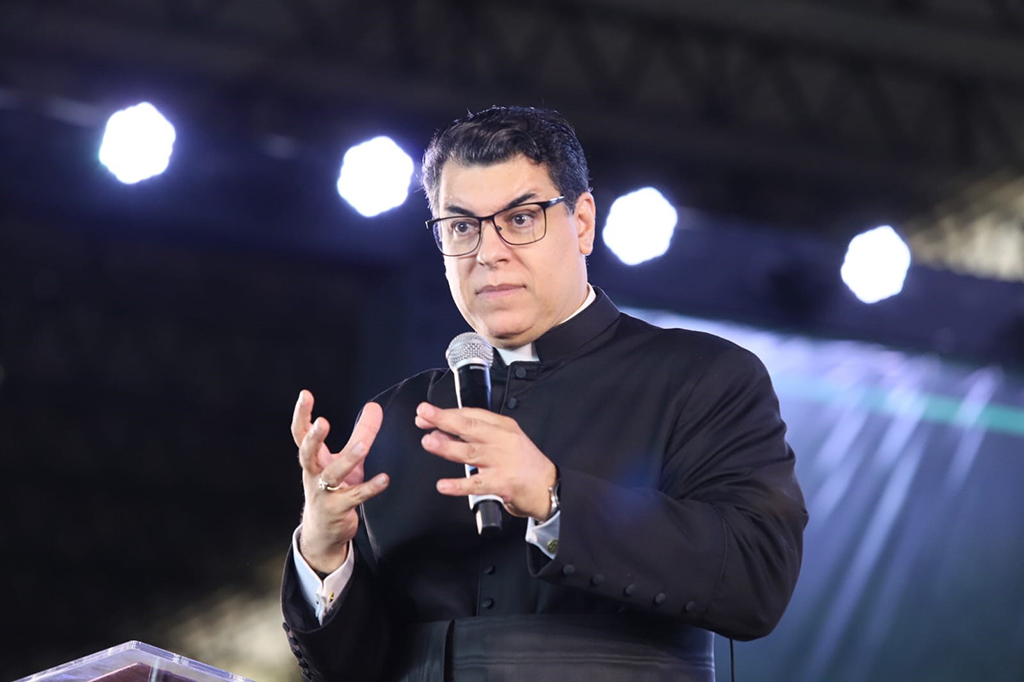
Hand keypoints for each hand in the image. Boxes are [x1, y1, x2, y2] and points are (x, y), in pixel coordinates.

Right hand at [292, 390, 388, 573]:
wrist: (323, 531)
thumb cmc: (334, 489)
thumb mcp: (346, 459)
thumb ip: (361, 433)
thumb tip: (374, 406)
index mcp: (312, 459)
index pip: (301, 434)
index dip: (302, 414)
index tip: (305, 394)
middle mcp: (313, 474)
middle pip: (307, 454)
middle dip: (313, 438)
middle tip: (322, 422)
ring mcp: (323, 493)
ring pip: (332, 475)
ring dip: (347, 459)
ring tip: (364, 446)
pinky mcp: (338, 509)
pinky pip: (355, 497)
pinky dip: (370, 488)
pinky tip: (385, 479)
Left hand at [415, 402, 556, 520]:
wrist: (550, 487)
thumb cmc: (525, 464)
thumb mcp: (505, 441)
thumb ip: (477, 437)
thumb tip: (442, 433)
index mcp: (503, 426)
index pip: (471, 414)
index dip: (446, 413)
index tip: (425, 414)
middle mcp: (502, 440)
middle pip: (469, 426)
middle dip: (443, 419)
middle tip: (423, 414)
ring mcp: (503, 461)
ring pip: (470, 451)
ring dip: (447, 446)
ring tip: (429, 441)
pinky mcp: (503, 483)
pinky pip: (477, 484)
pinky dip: (458, 485)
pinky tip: (444, 485)